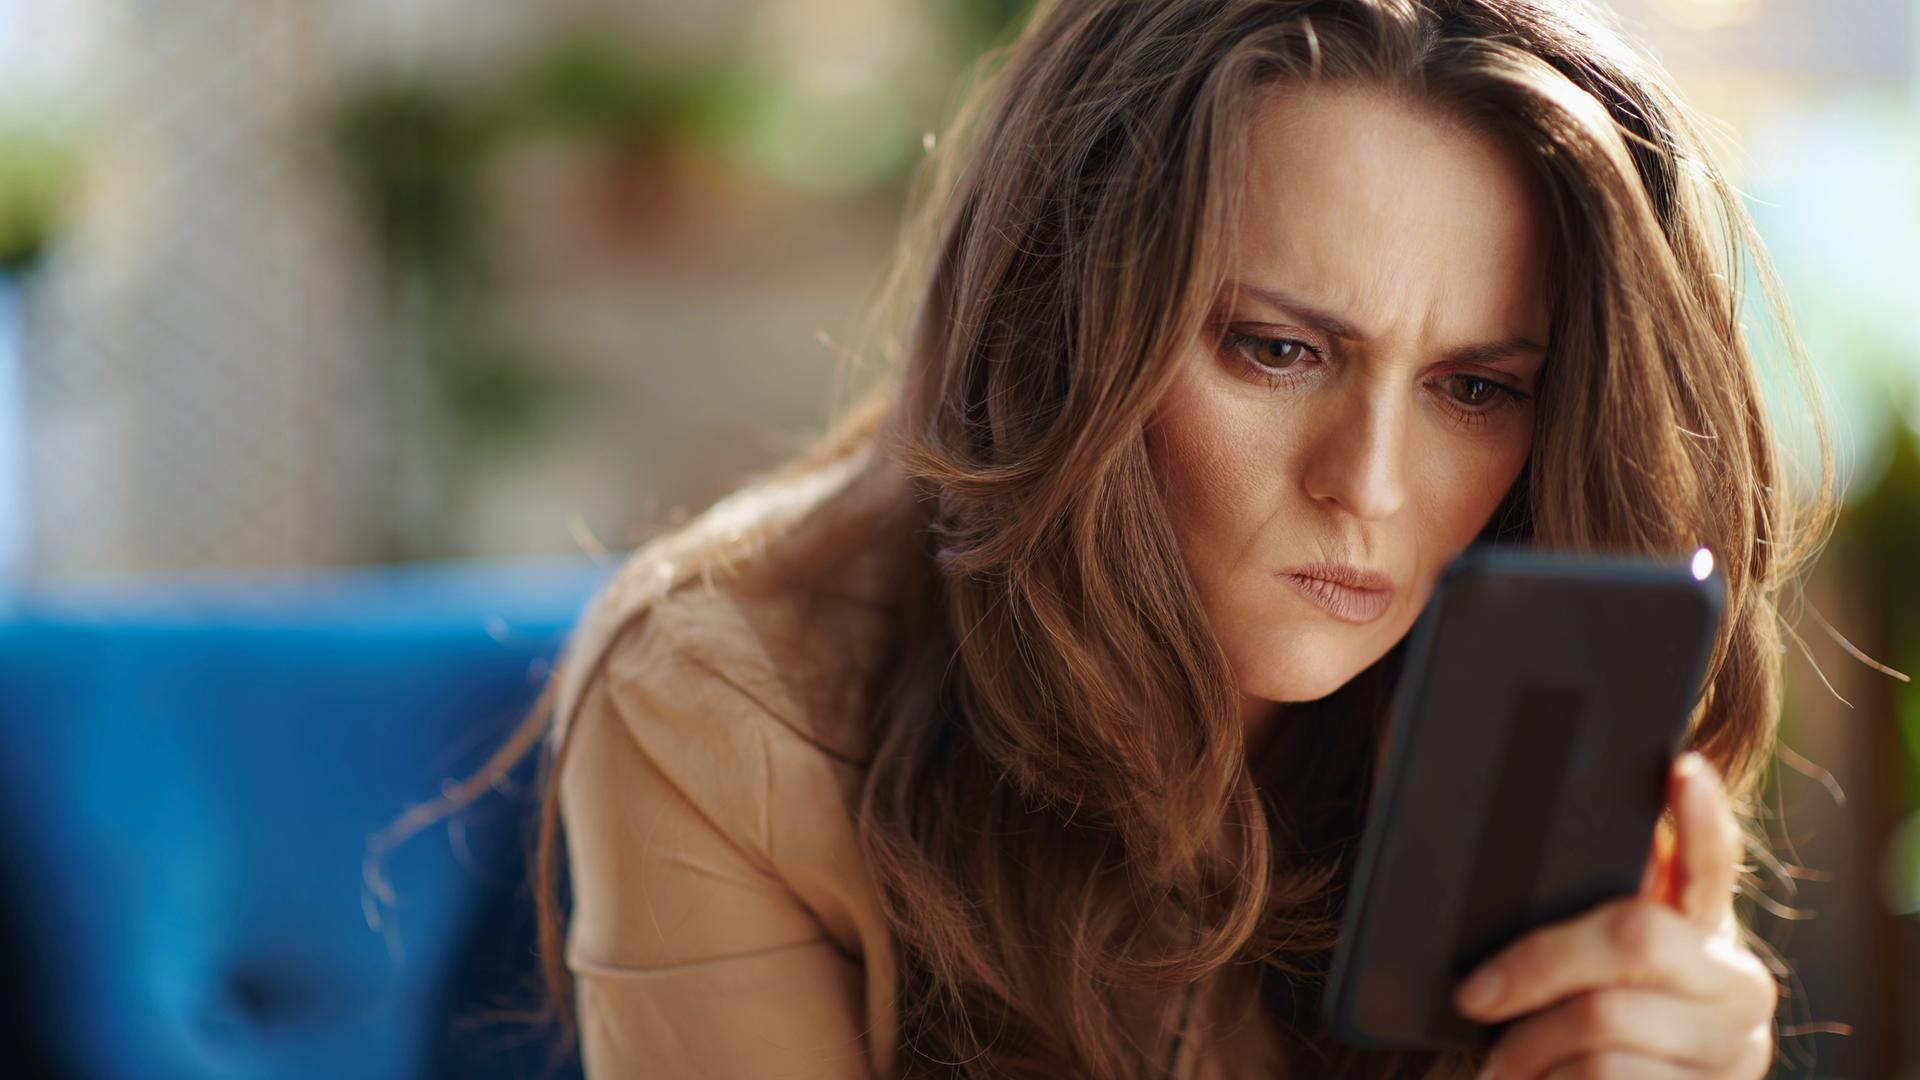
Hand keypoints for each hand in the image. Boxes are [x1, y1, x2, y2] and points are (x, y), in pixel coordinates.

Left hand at [1452, 751, 1778, 1078]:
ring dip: (1529, 1044)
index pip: (1713, 859)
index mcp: (1708, 932)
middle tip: (1472, 996)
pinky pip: (1606, 1079)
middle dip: (1535, 966)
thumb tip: (1524, 842)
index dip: (1702, 815)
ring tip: (1500, 1061)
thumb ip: (1586, 914)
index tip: (1681, 766)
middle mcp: (1737, 984)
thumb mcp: (1594, 973)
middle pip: (1635, 936)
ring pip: (1605, 1019)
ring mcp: (1732, 1048)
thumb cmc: (1588, 1034)